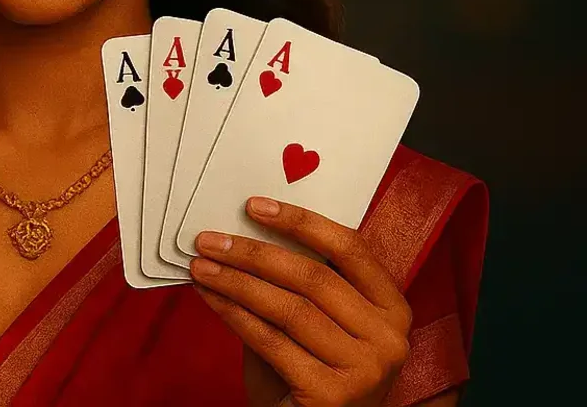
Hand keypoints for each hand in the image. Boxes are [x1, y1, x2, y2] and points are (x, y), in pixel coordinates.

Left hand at [190, 197, 411, 406]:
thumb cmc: (309, 373)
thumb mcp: (312, 323)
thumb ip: (293, 284)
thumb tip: (241, 234)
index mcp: (392, 309)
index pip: (350, 249)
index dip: (301, 222)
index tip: (254, 206)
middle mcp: (390, 338)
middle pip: (313, 277)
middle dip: (253, 253)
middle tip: (208, 239)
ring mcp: (366, 369)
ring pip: (289, 307)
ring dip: (236, 282)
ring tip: (200, 266)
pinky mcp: (334, 396)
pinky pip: (271, 342)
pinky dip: (234, 315)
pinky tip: (210, 298)